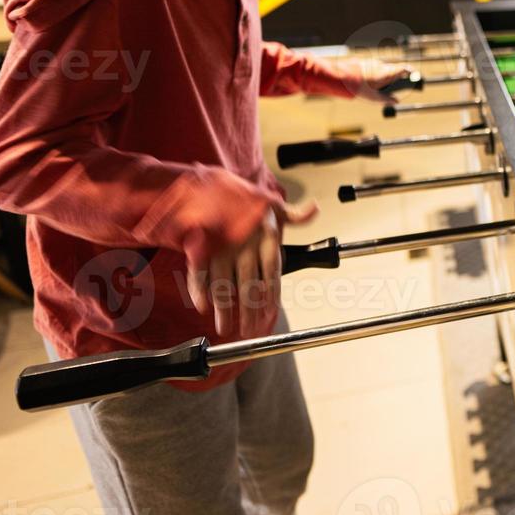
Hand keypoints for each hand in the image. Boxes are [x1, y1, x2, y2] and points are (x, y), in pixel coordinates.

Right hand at [187, 199, 318, 337]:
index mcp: (265, 236)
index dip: (271, 295)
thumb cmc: (246, 200)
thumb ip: (296, 214)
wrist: (211, 183)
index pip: (272, 271)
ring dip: (224, 308)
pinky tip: (203, 305)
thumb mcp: (274, 204)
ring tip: (226, 327)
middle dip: (248, 311)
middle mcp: (244, 244)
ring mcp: (221, 247)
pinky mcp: (201, 247)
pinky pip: (199, 272)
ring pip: (223, 283)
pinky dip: (199, 289)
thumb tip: (315, 209)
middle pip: (248, 284)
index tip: (269, 314)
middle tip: (248, 330)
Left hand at [355, 62, 414, 103]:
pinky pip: (373, 67)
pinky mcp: (365, 62)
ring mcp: (372, 62)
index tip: (415, 74)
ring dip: (383, 75)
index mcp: (387, 73)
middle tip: (395, 84)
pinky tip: (366, 81)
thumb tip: (396, 101)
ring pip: (382, 68)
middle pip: (393, 69)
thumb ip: (386, 100)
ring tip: (375, 85)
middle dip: (396, 76)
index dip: (411, 71)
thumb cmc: (359, 88)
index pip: (404, 68)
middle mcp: (381, 65)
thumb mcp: (373, 98)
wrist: (341, 77)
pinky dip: (373, 73)